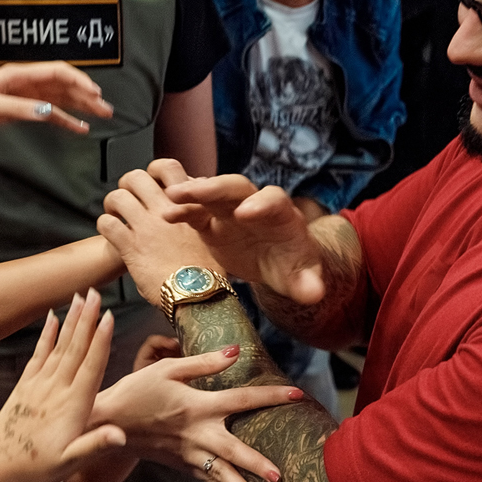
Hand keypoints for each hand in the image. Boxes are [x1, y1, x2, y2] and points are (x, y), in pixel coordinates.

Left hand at [0, 61, 113, 133]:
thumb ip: (20, 108)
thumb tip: (48, 111)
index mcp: (18, 74)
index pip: (57, 72)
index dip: (79, 81)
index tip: (95, 94)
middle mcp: (24, 81)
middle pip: (64, 84)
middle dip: (87, 95)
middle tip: (106, 109)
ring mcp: (22, 94)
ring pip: (59, 97)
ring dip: (80, 106)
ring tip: (100, 116)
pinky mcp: (18, 108)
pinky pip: (48, 111)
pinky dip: (64, 118)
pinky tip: (77, 127)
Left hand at [0, 292, 125, 481]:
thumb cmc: (37, 467)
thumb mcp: (70, 463)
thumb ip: (95, 445)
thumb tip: (120, 434)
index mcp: (72, 406)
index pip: (90, 366)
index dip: (101, 341)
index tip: (109, 316)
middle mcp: (56, 389)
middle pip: (76, 348)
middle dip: (87, 319)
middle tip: (96, 293)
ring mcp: (40, 385)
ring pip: (59, 346)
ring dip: (71, 320)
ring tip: (80, 297)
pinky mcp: (26, 385)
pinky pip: (39, 353)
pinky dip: (47, 334)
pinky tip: (53, 317)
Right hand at [90, 344, 299, 481]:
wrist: (106, 424)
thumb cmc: (136, 391)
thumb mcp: (166, 369)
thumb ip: (203, 363)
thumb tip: (235, 352)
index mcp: (198, 406)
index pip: (242, 399)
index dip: (271, 395)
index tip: (299, 394)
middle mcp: (197, 434)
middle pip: (233, 451)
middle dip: (257, 465)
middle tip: (280, 479)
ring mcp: (189, 454)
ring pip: (220, 476)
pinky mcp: (181, 465)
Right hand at [98, 163, 326, 303]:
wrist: (279, 264)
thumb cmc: (294, 268)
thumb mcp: (304, 280)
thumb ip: (308, 285)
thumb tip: (314, 293)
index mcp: (281, 216)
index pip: (274, 201)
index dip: (262, 204)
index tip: (247, 213)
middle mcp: (255, 205)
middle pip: (237, 187)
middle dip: (217, 188)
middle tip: (196, 190)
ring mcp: (231, 210)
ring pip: (211, 194)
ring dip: (192, 192)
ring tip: (171, 196)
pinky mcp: (213, 221)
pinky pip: (196, 211)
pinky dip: (182, 210)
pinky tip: (166, 215)